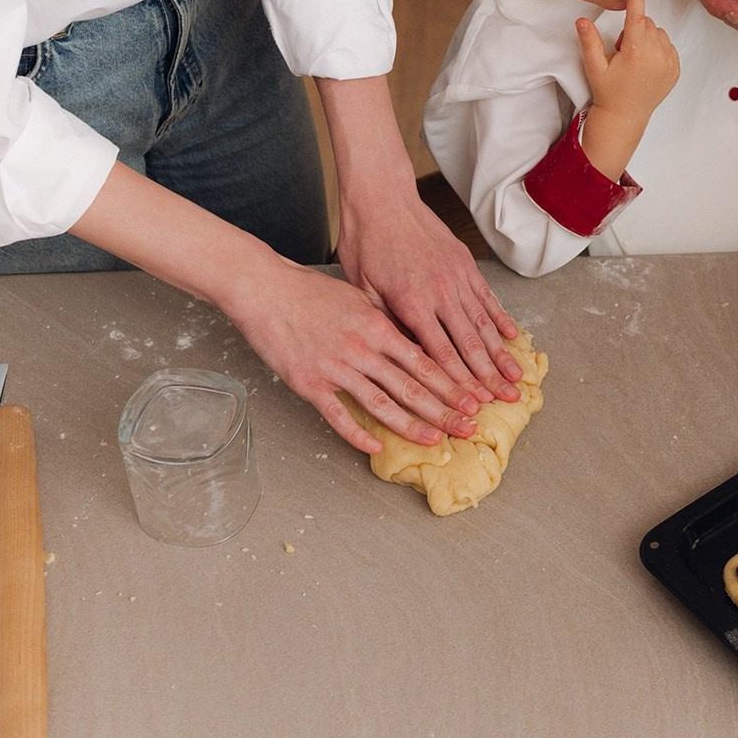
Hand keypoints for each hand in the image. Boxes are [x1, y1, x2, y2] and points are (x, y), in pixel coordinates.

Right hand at [225, 261, 480, 454]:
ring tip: (434, 440)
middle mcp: (362, 348)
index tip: (472, 400)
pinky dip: (357, 434)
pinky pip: (338, 415)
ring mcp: (336, 367)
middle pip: (411, 386)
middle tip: (468, 428)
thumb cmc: (311, 292)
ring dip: (411, 425)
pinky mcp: (309, 383)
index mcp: (378, 325)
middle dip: (444, 410)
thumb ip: (386, 321)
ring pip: (381, 404)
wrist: (265, 290)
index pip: (425, 361)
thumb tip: (413, 340)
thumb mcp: (359, 297)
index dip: (452, 384)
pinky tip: (375, 447)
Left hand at [339, 182, 524, 405]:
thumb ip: (386, 323)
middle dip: (489, 377)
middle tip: (507, 400)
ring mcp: (456, 276)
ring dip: (500, 353)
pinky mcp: (464, 263)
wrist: (382, 198)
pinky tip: (511, 337)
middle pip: (469, 344)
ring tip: (516, 377)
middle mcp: (440, 291)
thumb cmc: (365, 242)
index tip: (473, 405)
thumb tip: (402, 358)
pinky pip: (487, 297)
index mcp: (412, 302)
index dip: (458, 383)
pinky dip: (500, 319)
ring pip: (484, 323)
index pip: (440, 353)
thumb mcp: (362, 289)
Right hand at [577, 0, 680, 117]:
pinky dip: (658, 48)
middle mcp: (656, 55)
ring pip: (658, 33)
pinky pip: (668, 46)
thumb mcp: (595, 66)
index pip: (637, 16)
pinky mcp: (675, 69)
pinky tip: (646, 64)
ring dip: (647, 38)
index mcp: (636, 51)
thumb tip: (581, 20)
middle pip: (647, 23)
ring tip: (634, 58)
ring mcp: (669, 62)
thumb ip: (589, 41)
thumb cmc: (608, 91)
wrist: (625, 116)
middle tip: (622, 49)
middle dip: (634, 29)